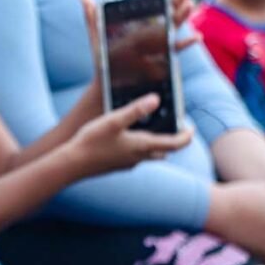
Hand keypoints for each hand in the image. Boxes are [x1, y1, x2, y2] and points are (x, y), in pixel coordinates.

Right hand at [67, 93, 192, 178]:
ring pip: (150, 155)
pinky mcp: (118, 165)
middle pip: (165, 150)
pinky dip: (140, 147)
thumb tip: (156, 99)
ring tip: (150, 128)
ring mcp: (128, 163)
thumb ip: (135, 110)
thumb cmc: (93, 141)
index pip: (175, 144)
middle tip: (173, 126)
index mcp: (142, 145)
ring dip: (156, 144)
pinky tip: (126, 138)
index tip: (191, 127)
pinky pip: (136, 156)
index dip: (186, 135)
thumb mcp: (114, 121)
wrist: (73, 164)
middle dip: (172, 140)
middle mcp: (139, 157)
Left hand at [79, 0, 199, 103]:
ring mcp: (157, 41)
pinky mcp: (161, 57)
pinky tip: (195, 37)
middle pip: (166, 8)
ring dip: (183, 15)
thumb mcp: (96, 34)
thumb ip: (92, 15)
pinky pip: (175, 49)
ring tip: (190, 4)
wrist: (108, 80)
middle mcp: (150, 27)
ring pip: (174, 25)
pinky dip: (186, 43)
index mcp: (136, 19)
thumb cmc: (102, 56)